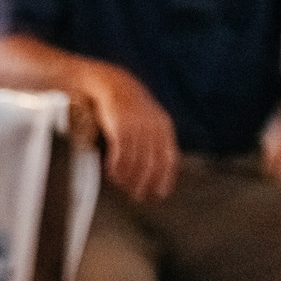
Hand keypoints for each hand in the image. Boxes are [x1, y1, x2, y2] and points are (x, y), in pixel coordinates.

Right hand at [84, 63, 179, 203]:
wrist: (113, 83)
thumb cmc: (130, 108)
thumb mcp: (149, 120)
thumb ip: (155, 140)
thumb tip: (158, 169)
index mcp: (164, 128)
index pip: (168, 160)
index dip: (164, 180)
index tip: (158, 196)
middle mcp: (153, 128)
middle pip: (151, 164)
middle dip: (144, 183)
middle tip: (136, 196)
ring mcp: (136, 127)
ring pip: (134, 162)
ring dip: (127, 179)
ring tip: (122, 187)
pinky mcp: (119, 126)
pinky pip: (120, 154)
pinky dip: (116, 168)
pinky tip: (111, 176)